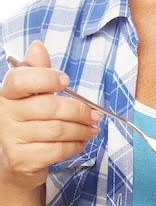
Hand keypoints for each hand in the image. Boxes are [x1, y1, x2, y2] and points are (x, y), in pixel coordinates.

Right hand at [0, 40, 100, 191]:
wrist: (18, 158)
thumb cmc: (31, 117)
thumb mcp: (34, 91)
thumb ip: (38, 70)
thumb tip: (37, 46)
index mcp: (8, 92)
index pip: (21, 80)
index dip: (46, 78)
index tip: (66, 81)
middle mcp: (6, 114)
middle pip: (50, 107)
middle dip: (80, 110)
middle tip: (96, 113)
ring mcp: (11, 138)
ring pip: (57, 130)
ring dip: (82, 129)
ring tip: (93, 126)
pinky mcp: (21, 159)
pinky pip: (56, 150)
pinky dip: (75, 145)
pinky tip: (82, 140)